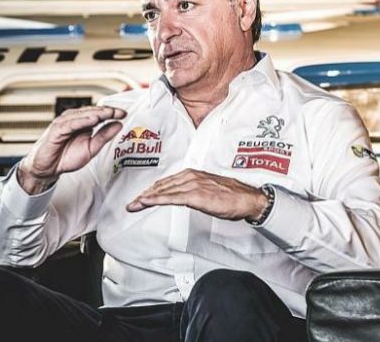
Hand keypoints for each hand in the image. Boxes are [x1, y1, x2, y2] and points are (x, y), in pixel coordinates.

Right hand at [18, 106, 125, 193]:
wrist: (48, 168)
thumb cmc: (67, 157)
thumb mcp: (91, 148)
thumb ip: (104, 136)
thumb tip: (119, 124)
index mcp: (83, 122)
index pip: (100, 114)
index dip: (112, 113)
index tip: (124, 113)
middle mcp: (74, 120)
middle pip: (92, 111)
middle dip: (107, 111)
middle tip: (120, 112)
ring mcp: (64, 123)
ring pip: (82, 115)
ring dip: (96, 113)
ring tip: (109, 113)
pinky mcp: (56, 130)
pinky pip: (70, 124)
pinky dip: (82, 121)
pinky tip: (92, 120)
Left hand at [126, 169, 267, 220]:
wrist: (247, 199)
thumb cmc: (232, 197)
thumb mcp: (209, 191)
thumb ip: (195, 191)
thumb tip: (185, 197)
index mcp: (194, 174)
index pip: (167, 182)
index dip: (152, 190)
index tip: (142, 197)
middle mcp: (191, 176)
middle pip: (162, 185)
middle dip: (145, 194)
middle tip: (132, 203)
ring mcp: (193, 185)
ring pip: (163, 191)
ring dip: (146, 198)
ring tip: (134, 205)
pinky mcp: (196, 195)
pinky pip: (171, 198)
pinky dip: (156, 199)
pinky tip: (146, 202)